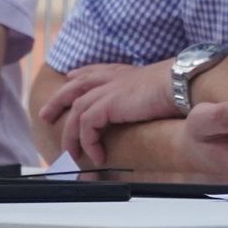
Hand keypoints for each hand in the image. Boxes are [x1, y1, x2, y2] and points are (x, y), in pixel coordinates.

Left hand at [49, 61, 176, 166]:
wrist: (181, 83)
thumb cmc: (177, 87)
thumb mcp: (157, 87)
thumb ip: (145, 94)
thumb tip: (150, 104)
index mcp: (122, 72)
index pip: (93, 70)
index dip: (78, 76)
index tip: (69, 79)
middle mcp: (111, 78)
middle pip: (74, 87)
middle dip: (57, 101)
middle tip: (45, 115)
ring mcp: (107, 90)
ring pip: (76, 112)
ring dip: (72, 136)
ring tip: (73, 154)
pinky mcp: (107, 105)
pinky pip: (86, 127)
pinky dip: (88, 143)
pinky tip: (97, 156)